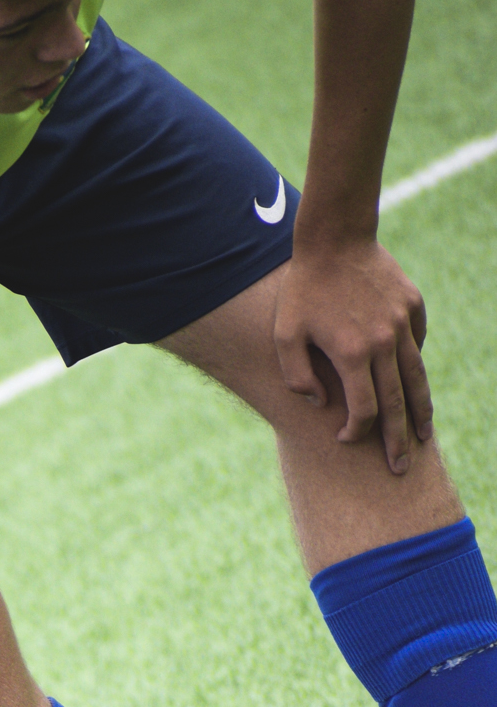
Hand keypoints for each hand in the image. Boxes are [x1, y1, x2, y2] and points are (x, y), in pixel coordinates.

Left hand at [273, 237, 431, 472]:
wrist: (335, 238)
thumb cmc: (302, 290)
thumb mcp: (284, 336)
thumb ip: (297, 376)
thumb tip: (320, 403)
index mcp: (352, 354)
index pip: (365, 410)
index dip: (356, 432)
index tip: (346, 439)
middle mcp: (384, 342)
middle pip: (396, 403)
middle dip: (398, 441)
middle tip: (400, 469)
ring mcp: (402, 323)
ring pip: (416, 377)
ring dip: (420, 411)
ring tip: (423, 436)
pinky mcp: (412, 306)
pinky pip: (416, 344)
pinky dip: (414, 366)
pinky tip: (412, 385)